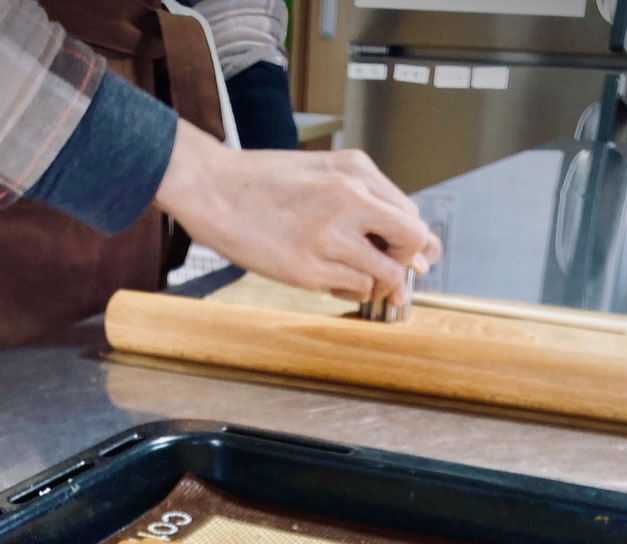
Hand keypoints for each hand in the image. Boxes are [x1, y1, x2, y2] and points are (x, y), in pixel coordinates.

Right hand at [155, 119, 440, 306]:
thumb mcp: (321, 170)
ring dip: (378, 284)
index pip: (411, 214)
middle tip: (389, 272)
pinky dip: (350, 290)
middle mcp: (348, 200)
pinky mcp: (309, 269)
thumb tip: (411, 243)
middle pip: (411, 242)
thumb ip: (366, 198)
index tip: (410, 257)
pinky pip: (353, 288)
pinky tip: (330, 278)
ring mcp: (329, 237)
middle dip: (406, 263)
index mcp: (354, 171)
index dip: (414, 243)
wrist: (212, 190)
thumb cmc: (263, 182)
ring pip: (386, 275)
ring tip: (353, 277)